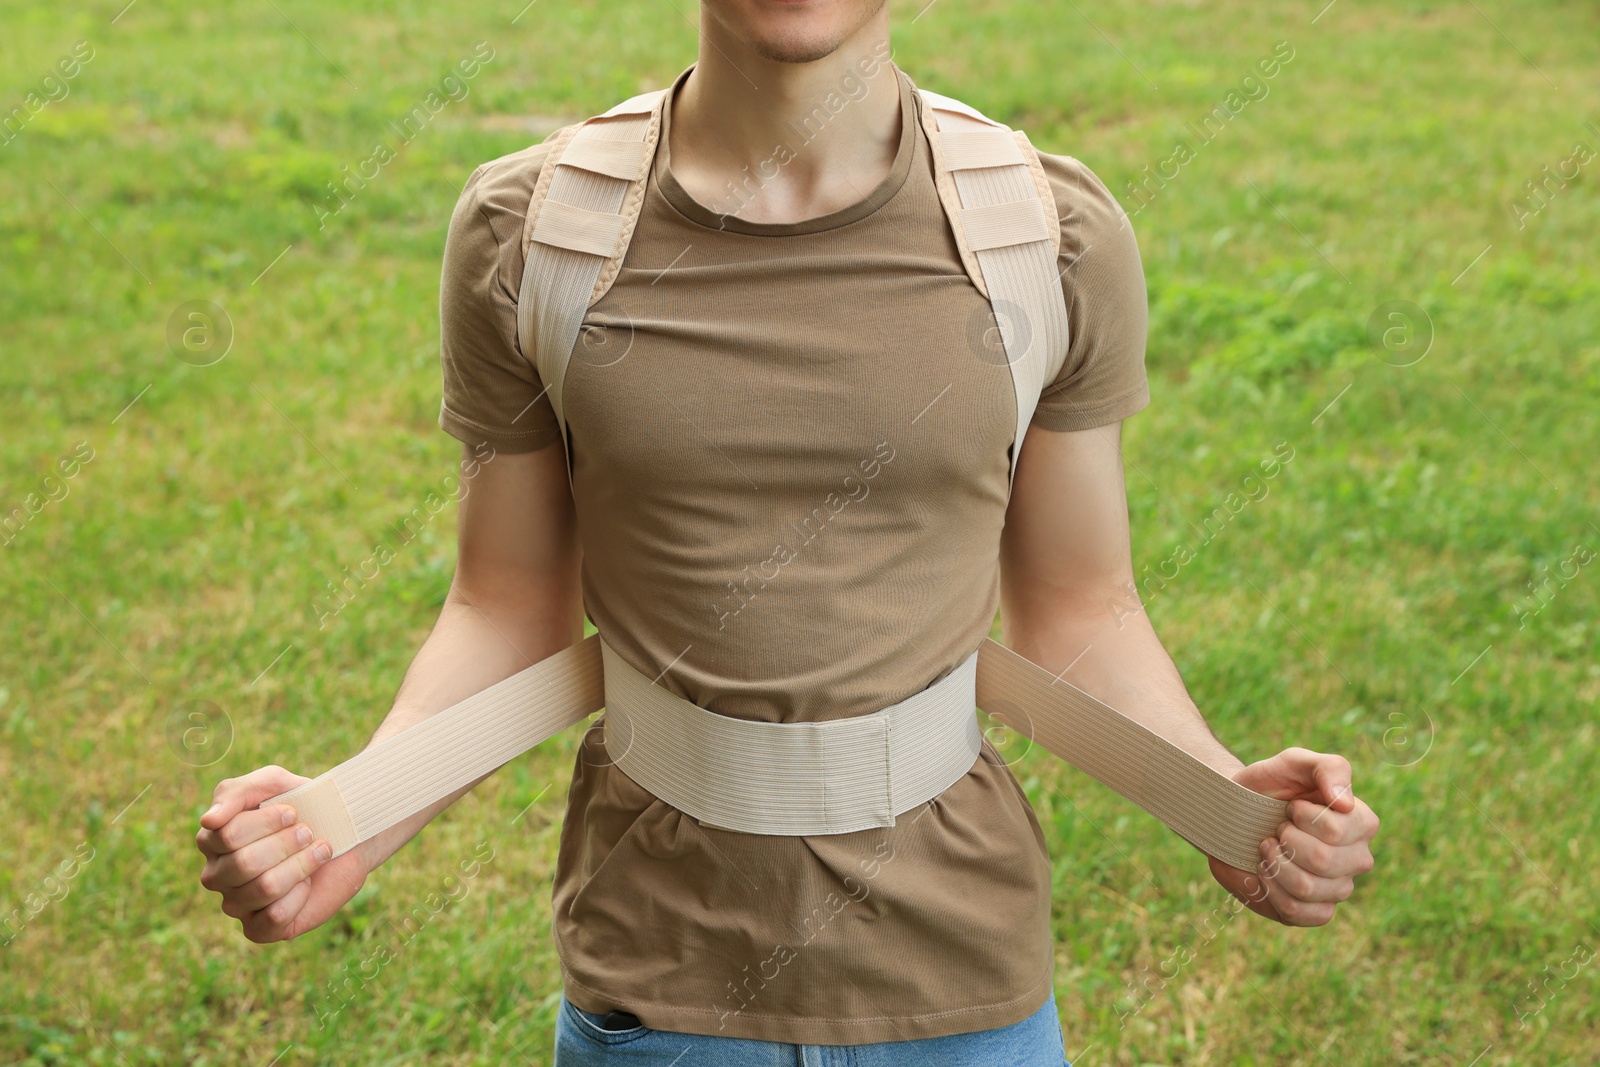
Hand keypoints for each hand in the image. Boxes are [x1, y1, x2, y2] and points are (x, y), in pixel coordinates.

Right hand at [196, 765, 368, 942]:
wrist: (345, 835)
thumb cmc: (304, 806)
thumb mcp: (273, 783)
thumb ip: (236, 792)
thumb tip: (209, 821)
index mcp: (212, 841)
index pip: (227, 835)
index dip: (268, 822)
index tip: (293, 812)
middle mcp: (217, 875)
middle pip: (244, 863)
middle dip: (287, 844)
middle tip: (308, 833)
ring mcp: (236, 904)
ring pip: (263, 889)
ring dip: (301, 865)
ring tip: (318, 852)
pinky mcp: (259, 929)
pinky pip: (274, 918)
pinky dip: (300, 895)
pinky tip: (307, 884)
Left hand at [1208, 747, 1378, 926]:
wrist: (1238, 811)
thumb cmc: (1272, 785)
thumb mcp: (1296, 763)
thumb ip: (1328, 768)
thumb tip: (1346, 803)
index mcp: (1362, 824)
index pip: (1337, 830)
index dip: (1303, 816)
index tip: (1291, 806)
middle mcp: (1357, 859)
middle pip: (1323, 861)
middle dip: (1286, 840)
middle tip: (1276, 829)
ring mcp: (1337, 889)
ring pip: (1307, 888)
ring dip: (1275, 863)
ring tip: (1267, 848)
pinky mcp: (1314, 912)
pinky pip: (1298, 913)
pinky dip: (1271, 891)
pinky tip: (1264, 873)